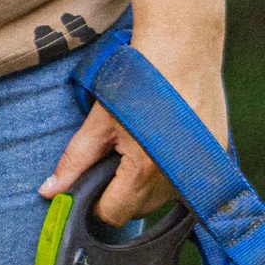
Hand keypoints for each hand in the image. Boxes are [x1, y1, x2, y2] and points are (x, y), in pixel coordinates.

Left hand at [40, 34, 227, 227]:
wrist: (183, 50)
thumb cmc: (138, 82)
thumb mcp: (98, 123)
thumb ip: (73, 162)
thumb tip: (48, 193)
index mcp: (144, 171)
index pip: (112, 214)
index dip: (94, 202)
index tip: (90, 183)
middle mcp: (177, 178)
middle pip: (137, 210)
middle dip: (120, 192)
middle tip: (116, 156)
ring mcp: (200, 170)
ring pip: (161, 198)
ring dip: (147, 184)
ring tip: (141, 146)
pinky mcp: (217, 157)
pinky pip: (184, 181)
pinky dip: (170, 171)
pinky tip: (163, 144)